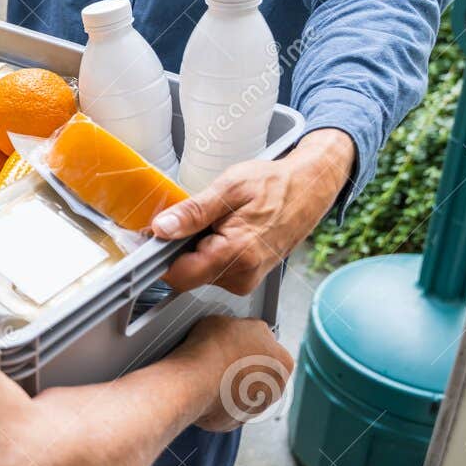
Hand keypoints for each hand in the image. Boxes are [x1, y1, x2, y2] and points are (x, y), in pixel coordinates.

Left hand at [152, 129, 356, 295]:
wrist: (309, 189)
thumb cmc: (274, 184)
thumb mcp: (229, 188)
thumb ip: (193, 212)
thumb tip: (161, 228)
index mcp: (236, 254)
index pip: (179, 275)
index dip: (161, 256)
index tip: (156, 236)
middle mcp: (241, 276)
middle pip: (187, 274)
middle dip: (182, 249)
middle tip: (198, 219)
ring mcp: (246, 280)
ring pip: (199, 273)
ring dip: (198, 249)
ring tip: (219, 223)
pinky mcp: (247, 279)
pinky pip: (214, 271)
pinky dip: (211, 252)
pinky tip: (226, 232)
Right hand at [177, 315, 293, 432]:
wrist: (195, 380)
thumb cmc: (213, 349)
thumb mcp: (227, 321)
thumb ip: (239, 331)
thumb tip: (232, 334)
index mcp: (283, 360)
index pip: (267, 347)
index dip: (247, 342)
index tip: (233, 342)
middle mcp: (275, 387)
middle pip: (258, 372)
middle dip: (242, 366)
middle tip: (220, 358)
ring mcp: (255, 407)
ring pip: (243, 392)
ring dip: (230, 385)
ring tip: (208, 374)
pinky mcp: (234, 421)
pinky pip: (225, 408)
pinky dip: (216, 401)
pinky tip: (203, 389)